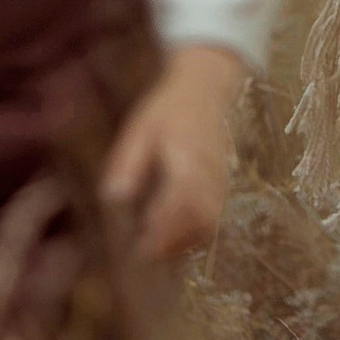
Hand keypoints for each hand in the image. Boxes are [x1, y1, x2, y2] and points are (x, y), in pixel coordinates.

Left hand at [102, 44, 244, 262]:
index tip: (140, 249)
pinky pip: (216, 216)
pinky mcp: (226, 183)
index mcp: (187, 161)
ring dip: (186, 240)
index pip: (178, 206)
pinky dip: (198, 231)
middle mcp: (209, 175)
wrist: (207, 85)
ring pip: (210, 223)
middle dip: (174, 243)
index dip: (160, 233)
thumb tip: (114, 197)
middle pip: (199, 222)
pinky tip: (178, 234)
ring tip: (160, 248)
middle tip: (147, 253)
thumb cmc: (169, 108)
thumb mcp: (141, 129)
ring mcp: (222, 180)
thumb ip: (128, 163)